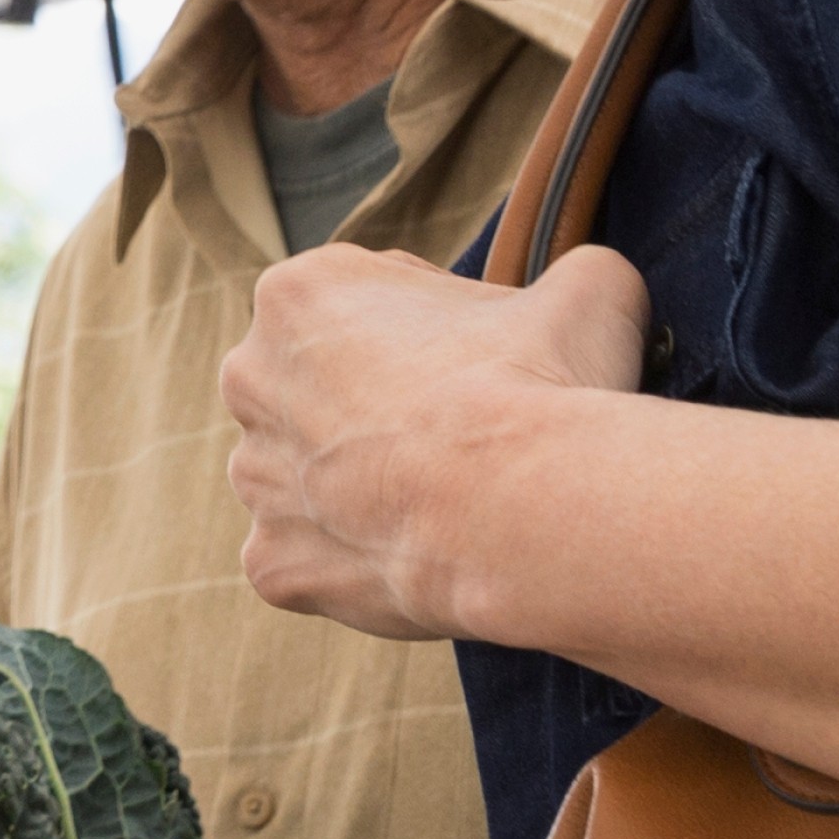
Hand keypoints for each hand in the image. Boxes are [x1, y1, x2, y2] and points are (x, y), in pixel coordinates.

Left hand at [219, 238, 644, 643]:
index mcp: (299, 292)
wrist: (522, 508)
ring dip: (358, 484)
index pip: (360, 301)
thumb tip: (585, 287)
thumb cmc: (543, 384)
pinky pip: (308, 559)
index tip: (472, 356)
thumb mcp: (587, 288)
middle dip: (374, 405)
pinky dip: (353, 563)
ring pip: (307, 477)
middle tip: (457, 428)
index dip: (427, 328)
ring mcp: (253, 478)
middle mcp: (251, 378)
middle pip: (318, 388)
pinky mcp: (270, 562)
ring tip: (441, 497)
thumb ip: (569, 275)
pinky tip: (413, 554)